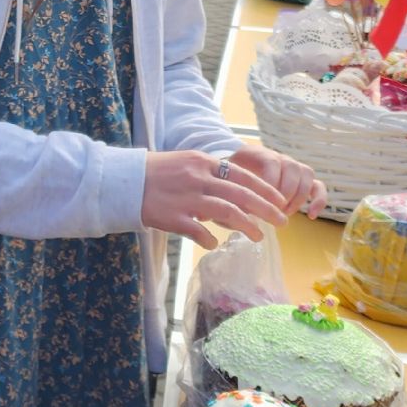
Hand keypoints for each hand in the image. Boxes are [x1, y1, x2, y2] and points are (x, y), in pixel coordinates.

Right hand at [141, 150, 292, 248]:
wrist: (124, 180)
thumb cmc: (156, 172)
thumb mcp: (186, 162)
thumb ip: (210, 173)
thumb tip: (234, 190)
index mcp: (204, 162)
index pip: (243, 175)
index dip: (265, 190)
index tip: (280, 201)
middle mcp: (199, 178)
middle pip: (242, 195)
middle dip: (266, 209)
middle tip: (282, 222)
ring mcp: (187, 198)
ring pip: (227, 212)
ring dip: (246, 225)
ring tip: (258, 236)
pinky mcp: (173, 217)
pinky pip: (198, 231)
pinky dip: (210, 239)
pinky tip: (215, 244)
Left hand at [229, 143, 326, 218]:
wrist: (241, 167)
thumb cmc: (234, 175)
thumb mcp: (228, 178)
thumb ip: (231, 190)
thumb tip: (231, 212)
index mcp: (261, 154)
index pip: (272, 162)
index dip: (271, 182)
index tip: (262, 201)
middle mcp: (281, 157)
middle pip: (292, 168)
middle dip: (285, 193)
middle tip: (274, 210)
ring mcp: (295, 167)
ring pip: (307, 175)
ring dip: (298, 197)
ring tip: (285, 213)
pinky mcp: (304, 180)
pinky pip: (318, 186)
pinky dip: (319, 200)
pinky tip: (312, 215)